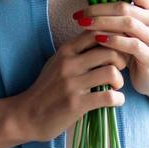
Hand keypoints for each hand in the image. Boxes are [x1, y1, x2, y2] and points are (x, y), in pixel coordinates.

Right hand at [11, 33, 126, 142]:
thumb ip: (76, 52)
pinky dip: (118, 99)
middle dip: (121, 60)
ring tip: (115, 87)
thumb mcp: (56, 63)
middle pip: (109, 50)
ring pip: (111, 72)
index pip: (96, 32)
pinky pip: (109, 97)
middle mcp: (69, 64)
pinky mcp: (76, 104)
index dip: (113, 38)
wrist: (26, 115)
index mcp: (65, 51)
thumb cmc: (45, 89)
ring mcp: (72, 84)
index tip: (117, 50)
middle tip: (119, 70)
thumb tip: (103, 41)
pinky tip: (115, 101)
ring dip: (120, 81)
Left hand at [75, 0, 148, 98]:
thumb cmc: (136, 46)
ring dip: (102, 23)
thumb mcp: (129, 26)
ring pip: (128, 24)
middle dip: (99, 9)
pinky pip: (131, 45)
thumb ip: (118, 11)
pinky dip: (113, 41)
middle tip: (79, 14)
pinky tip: (98, 39)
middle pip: (126, 8)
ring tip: (83, 24)